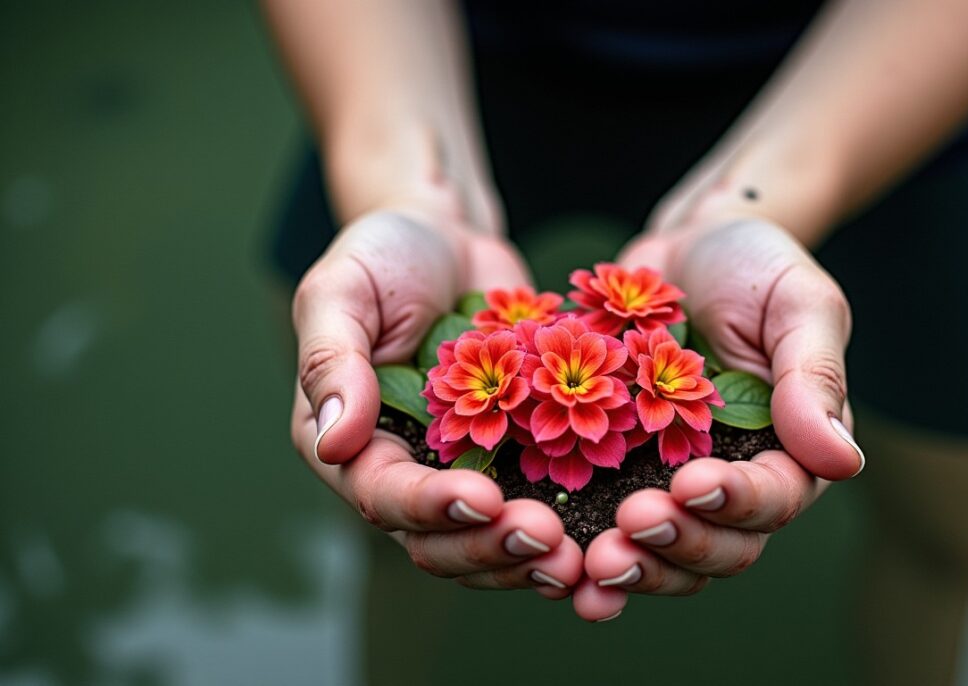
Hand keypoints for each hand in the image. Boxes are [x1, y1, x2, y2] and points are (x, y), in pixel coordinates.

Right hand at [290, 210, 582, 596]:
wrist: (449, 239)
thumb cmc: (384, 255)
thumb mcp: (341, 291)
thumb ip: (331, 361)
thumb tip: (333, 441)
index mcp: (349, 445)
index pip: (383, 497)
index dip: (431, 507)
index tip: (485, 498)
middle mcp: (402, 472)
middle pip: (439, 540)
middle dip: (491, 547)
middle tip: (548, 539)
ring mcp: (461, 471)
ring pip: (489, 540)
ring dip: (529, 558)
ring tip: (578, 559)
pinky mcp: (514, 459)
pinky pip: (537, 507)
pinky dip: (569, 529)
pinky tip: (604, 536)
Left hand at [572, 217, 863, 619]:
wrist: (685, 247)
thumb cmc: (754, 265)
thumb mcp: (798, 303)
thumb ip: (814, 377)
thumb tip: (842, 460)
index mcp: (791, 451)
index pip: (775, 499)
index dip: (736, 502)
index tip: (691, 482)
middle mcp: (734, 481)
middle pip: (720, 547)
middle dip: (677, 546)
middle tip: (630, 526)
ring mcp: (672, 483)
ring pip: (664, 555)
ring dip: (633, 569)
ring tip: (591, 565)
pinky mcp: (618, 473)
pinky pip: (602, 529)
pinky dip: (582, 556)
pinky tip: (554, 568)